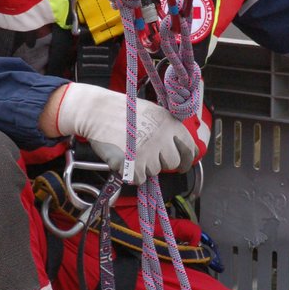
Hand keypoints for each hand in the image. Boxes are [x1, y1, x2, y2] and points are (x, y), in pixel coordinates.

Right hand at [55, 83, 196, 184]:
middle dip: (160, 162)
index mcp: (171, 125)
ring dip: (142, 166)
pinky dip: (130, 173)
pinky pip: (138, 179)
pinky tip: (123, 158)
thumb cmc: (123, 111)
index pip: (190, 150)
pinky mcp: (134, 164)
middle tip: (146, 155)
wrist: (98, 112)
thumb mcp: (154, 112)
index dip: (186, 160)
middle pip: (172, 164)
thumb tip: (183, 147)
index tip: (182, 165)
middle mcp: (164, 139)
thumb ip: (169, 129)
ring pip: (153, 171)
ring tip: (130, 149)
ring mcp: (149, 152)